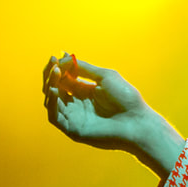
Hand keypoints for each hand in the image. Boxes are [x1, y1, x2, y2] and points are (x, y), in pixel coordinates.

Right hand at [42, 55, 183, 176]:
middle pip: (54, 88)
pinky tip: (55, 90)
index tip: (54, 56)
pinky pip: (54, 117)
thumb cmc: (126, 98)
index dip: (57, 68)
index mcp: (85, 92)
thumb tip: (63, 56)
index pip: (63, 79)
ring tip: (55, 72)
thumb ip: (84, 68)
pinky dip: (52, 103)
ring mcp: (73, 117)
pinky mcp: (72, 130)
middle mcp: (77, 104)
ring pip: (52, 101)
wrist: (137, 121)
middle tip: (52, 63)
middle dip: (50, 75)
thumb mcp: (105, 77)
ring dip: (50, 86)